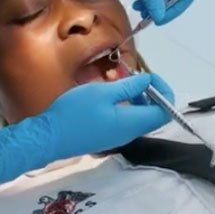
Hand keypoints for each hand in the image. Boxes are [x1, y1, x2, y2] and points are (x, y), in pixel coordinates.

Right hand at [0, 73, 177, 185]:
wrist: (49, 137)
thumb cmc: (75, 112)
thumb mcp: (103, 92)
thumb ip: (129, 86)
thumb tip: (148, 81)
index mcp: (133, 123)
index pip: (165, 111)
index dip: (164, 92)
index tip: (150, 76)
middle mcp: (130, 133)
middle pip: (153, 114)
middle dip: (149, 92)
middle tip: (133, 76)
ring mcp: (118, 136)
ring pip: (138, 116)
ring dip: (135, 98)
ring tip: (118, 81)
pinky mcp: (107, 136)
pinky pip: (125, 120)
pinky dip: (124, 105)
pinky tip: (108, 94)